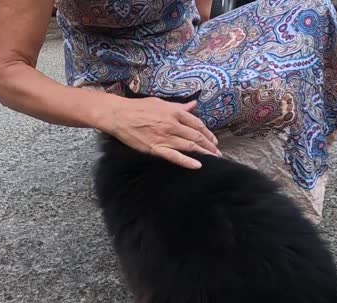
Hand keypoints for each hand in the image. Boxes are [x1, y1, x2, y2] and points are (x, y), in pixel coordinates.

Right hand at [100, 95, 220, 168]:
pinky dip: (187, 162)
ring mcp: (165, 137)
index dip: (207, 133)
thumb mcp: (160, 103)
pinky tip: (197, 165)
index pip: (197, 124)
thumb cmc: (138, 107)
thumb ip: (178, 106)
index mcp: (174, 113)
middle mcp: (173, 125)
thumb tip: (193, 105)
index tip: (213, 140)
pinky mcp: (156, 148)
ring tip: (214, 159)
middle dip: (209, 145)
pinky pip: (174, 156)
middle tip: (218, 153)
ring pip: (189, 146)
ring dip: (204, 153)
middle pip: (196, 136)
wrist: (119, 115)